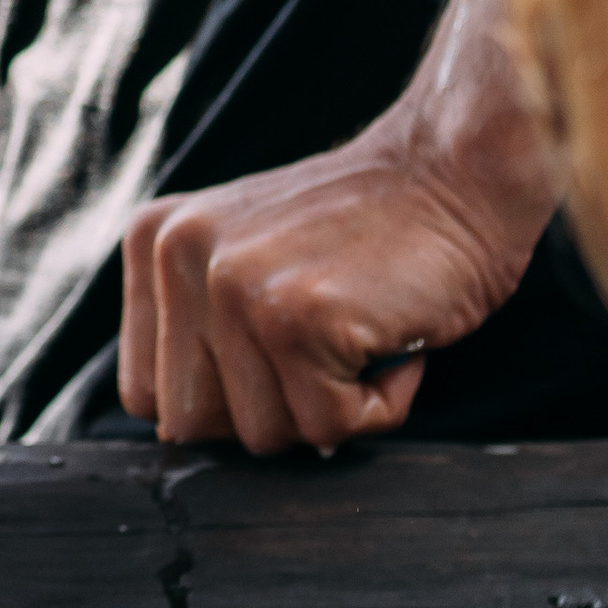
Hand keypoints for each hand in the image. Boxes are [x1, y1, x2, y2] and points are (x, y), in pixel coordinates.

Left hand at [118, 112, 543, 451]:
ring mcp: (235, 287)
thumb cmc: (371, 232)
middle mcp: (178, 257)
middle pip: (191, 423)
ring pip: (261, 435)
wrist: (460, 170)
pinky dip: (381, 403)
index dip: (222, 400)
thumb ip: (200, 327)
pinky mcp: (297, 319)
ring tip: (361, 327)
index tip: (280, 353)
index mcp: (154, 243)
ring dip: (331, 405)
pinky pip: (328, 427)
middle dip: (270, 410)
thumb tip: (176, 436)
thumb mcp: (249, 258)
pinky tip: (392, 334)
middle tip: (326, 346)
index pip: (147, 391)